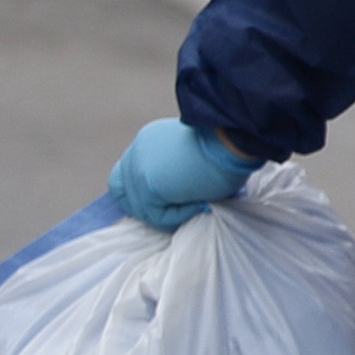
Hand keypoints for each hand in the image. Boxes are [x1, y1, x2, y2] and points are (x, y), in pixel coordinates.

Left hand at [109, 119, 258, 229]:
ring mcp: (137, 167)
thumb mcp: (195, 158)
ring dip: (170, 214)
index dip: (142, 193)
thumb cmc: (228, 148)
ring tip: (199, 205)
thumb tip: (180, 199)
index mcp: (148, 141)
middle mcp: (137, 151)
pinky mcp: (146, 184)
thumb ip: (177, 174)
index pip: (129, 174)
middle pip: (123, 192)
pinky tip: (201, 203)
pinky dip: (180, 216)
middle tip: (180, 212)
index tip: (170, 203)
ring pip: (141, 209)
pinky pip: (157, 216)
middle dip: (148, 208)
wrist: (232, 137)